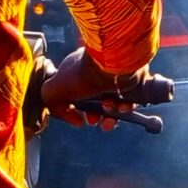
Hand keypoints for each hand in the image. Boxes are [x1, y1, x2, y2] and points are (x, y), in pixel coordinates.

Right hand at [40, 47, 173, 128]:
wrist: (114, 68)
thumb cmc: (83, 76)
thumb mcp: (53, 91)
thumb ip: (54, 105)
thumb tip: (75, 119)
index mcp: (79, 70)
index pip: (76, 93)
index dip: (76, 108)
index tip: (78, 117)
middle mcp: (98, 73)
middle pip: (96, 102)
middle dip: (95, 116)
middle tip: (94, 119)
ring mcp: (116, 78)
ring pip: (113, 105)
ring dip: (110, 114)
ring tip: (109, 112)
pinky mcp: (133, 83)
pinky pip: (129, 102)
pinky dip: (124, 108)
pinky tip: (121, 106)